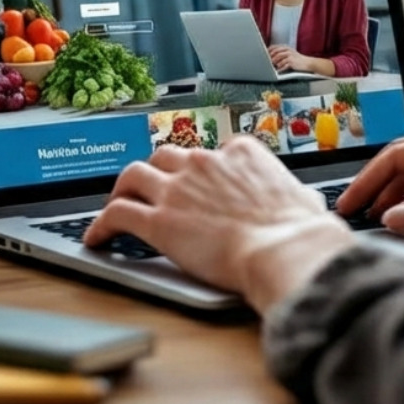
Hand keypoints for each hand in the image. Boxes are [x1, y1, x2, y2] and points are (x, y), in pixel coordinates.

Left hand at [84, 136, 355, 312]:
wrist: (285, 250)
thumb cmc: (300, 233)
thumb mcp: (305, 202)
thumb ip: (296, 197)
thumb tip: (305, 205)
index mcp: (240, 153)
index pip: (211, 152)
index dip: (199, 170)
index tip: (195, 183)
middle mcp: (204, 162)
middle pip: (165, 156)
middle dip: (156, 171)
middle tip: (152, 189)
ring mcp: (177, 188)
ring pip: (133, 174)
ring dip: (123, 189)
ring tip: (117, 203)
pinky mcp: (158, 220)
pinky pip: (118, 213)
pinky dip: (102, 224)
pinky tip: (98, 238)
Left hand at [267, 44, 305, 71]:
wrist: (307, 63)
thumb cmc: (297, 60)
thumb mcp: (289, 54)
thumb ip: (281, 54)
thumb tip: (270, 58)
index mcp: (286, 47)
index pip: (274, 47)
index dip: (268, 51)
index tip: (264, 56)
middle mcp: (287, 50)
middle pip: (275, 53)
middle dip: (270, 58)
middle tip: (266, 63)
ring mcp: (289, 55)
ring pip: (278, 59)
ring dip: (274, 63)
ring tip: (272, 67)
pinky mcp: (291, 61)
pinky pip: (283, 65)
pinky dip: (280, 68)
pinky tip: (278, 71)